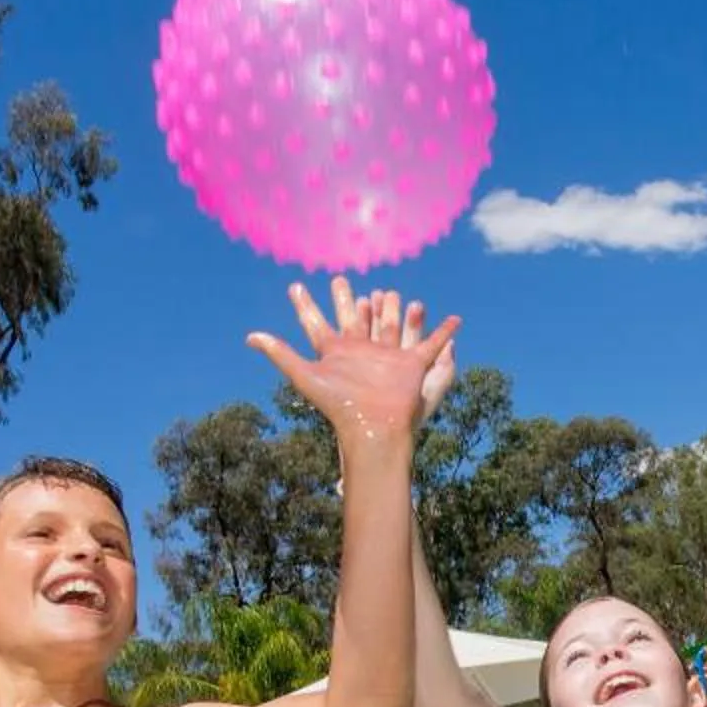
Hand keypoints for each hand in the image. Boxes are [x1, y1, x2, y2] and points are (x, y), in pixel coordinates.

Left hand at [247, 276, 459, 446]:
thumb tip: (249, 336)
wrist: (374, 427)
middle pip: (353, 319)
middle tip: (340, 278)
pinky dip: (445, 333)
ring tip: (392, 290)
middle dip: (346, 299)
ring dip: (392, 308)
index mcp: (337, 352)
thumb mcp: (306, 376)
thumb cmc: (340, 406)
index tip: (296, 286)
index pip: (316, 323)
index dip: (304, 305)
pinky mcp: (412, 364)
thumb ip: (281, 354)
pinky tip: (456, 319)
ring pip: (390, 324)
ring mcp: (387, 357)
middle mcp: (361, 352)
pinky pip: (431, 344)